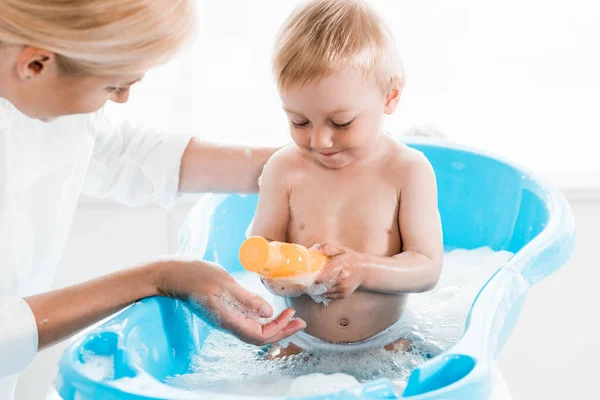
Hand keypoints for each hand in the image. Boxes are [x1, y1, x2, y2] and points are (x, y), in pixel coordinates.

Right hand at [156, 258, 305, 345]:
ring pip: (253, 331)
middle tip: (300, 322)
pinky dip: (262, 320)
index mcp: (228, 319)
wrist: (171, 274)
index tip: (293, 316)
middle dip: (282, 331)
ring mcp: (224, 319)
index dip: (279, 330)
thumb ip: (246, 299)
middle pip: (259, 337)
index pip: (259, 336)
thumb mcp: (224, 283)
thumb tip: (268, 312)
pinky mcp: (222, 312)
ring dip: (274, 326)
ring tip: (290, 317)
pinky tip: (269, 312)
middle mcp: (227, 323)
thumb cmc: (196, 274)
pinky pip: (246, 323)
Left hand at [311, 243, 364, 299]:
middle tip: (310, 282)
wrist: (364, 270)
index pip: (330, 273)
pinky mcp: (344, 294)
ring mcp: (345, 287)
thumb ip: (328, 248)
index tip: (315, 279)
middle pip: (326, 284)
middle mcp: (344, 277)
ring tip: (316, 284)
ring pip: (326, 291)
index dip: (321, 278)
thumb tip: (315, 251)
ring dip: (320, 289)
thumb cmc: (350, 259)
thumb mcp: (341, 250)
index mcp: (342, 264)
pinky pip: (330, 296)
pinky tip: (324, 287)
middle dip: (317, 284)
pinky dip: (326, 293)